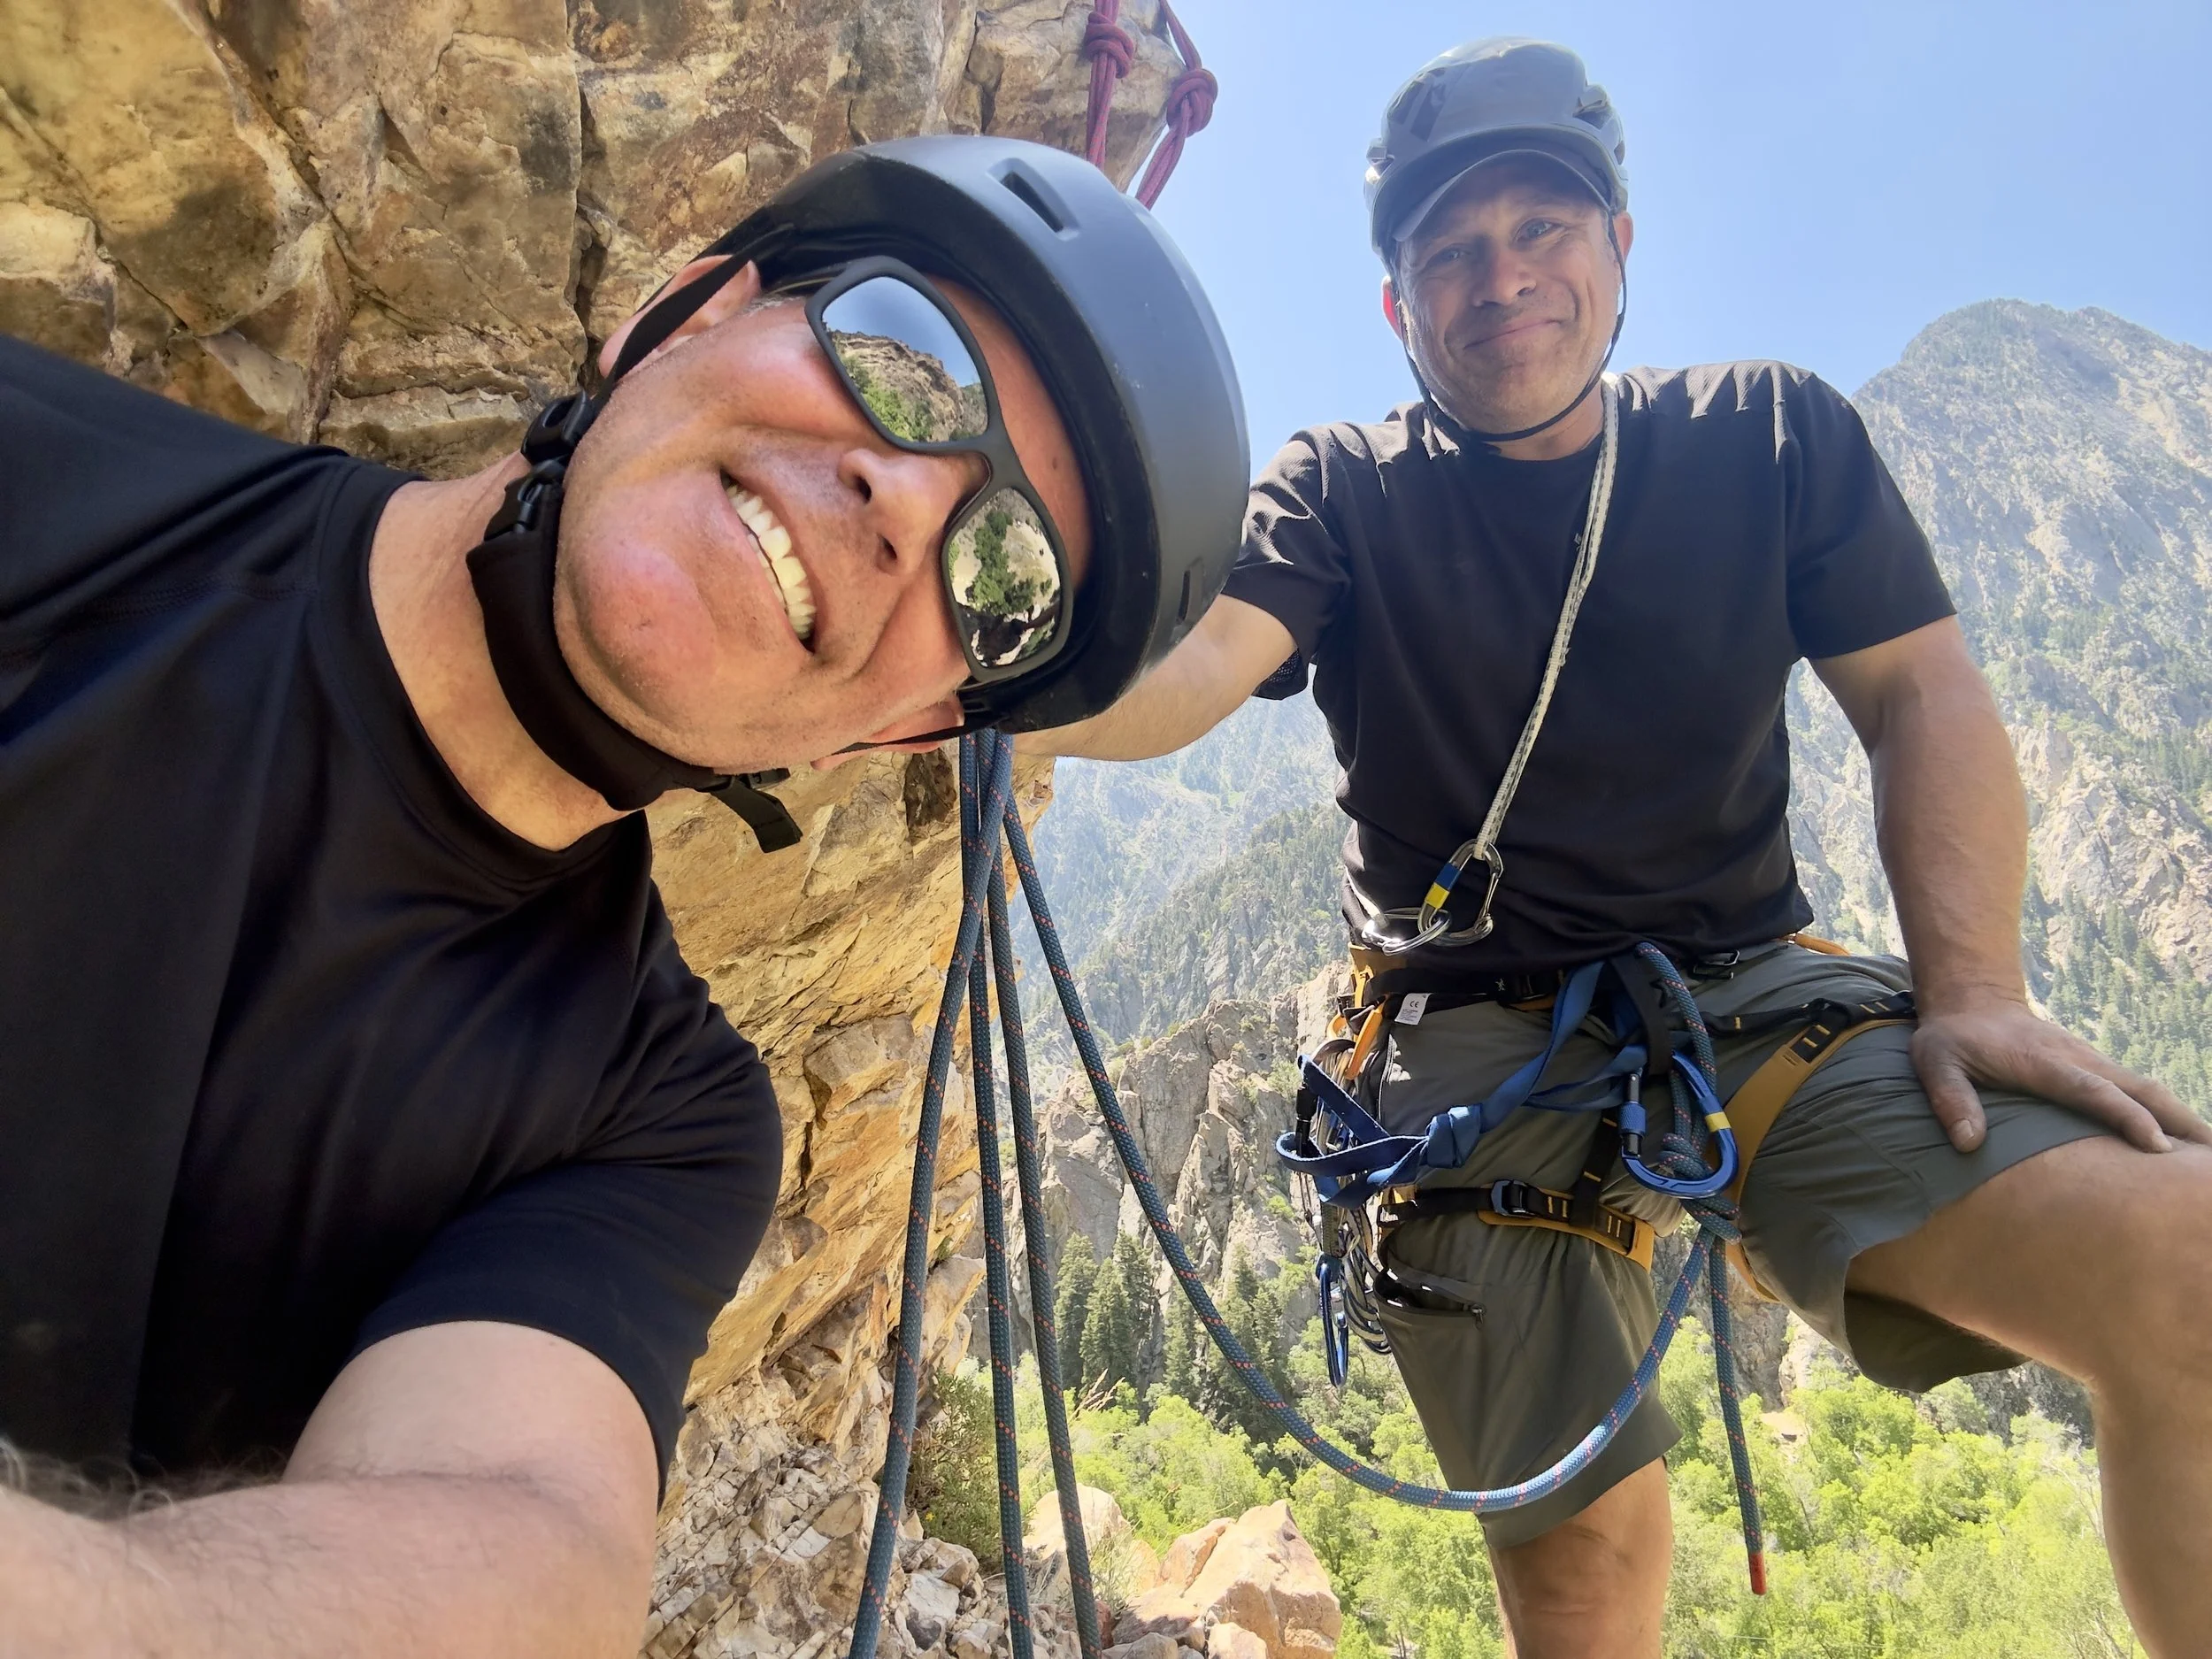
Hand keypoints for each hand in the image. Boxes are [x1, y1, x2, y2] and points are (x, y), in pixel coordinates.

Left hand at [1911, 996, 2211, 1154]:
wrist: (1971, 998)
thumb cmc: (1952, 1038)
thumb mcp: (1934, 1063)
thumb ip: (1949, 1099)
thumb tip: (1968, 1143)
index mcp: (2044, 1063)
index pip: (2094, 1092)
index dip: (2127, 1118)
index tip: (2159, 1147)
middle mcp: (2078, 1060)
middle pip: (2139, 1090)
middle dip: (2179, 1120)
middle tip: (2211, 1157)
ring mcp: (2090, 1061)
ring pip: (2146, 1089)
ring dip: (2182, 1117)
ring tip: (2210, 1152)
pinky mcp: (2094, 1067)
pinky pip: (2137, 1090)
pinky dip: (2166, 1110)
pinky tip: (2183, 1137)